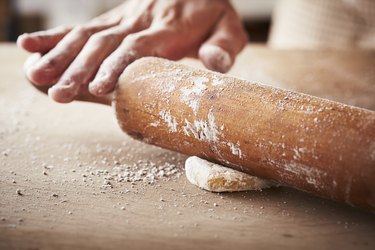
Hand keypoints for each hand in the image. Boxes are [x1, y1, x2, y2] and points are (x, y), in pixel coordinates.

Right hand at [17, 0, 247, 103]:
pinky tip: (31, 46)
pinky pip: (83, 27)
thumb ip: (224, 46)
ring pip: (88, 36)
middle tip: (57, 93)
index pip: (138, 48)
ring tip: (35, 75)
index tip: (97, 88)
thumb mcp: (229, 28)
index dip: (116, 66)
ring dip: (61, 55)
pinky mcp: (114, 20)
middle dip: (79, 69)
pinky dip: (56, 37)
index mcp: (169, 30)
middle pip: (105, 44)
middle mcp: (140, 22)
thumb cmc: (214, 14)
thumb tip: (215, 63)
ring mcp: (123, 19)